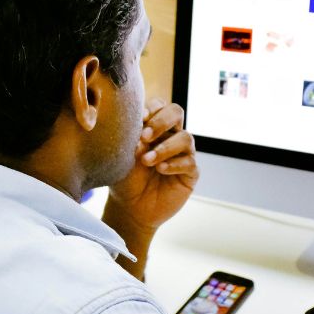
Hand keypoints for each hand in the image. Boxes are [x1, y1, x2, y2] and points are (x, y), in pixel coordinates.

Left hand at [106, 98, 198, 232]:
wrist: (130, 208)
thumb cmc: (125, 178)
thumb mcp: (123, 156)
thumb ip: (131, 139)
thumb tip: (139, 128)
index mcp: (153, 127)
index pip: (159, 106)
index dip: (152, 108)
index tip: (140, 119)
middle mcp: (170, 135)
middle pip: (176, 112)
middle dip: (161, 121)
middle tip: (145, 137)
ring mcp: (182, 153)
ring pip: (186, 138)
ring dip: (165, 147)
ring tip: (147, 161)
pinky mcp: (190, 173)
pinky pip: (189, 162)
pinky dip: (174, 164)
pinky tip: (160, 169)